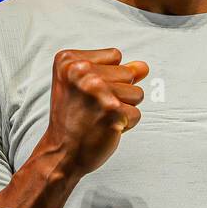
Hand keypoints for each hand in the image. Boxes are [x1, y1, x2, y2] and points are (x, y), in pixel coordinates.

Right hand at [40, 48, 148, 177]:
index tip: (89, 92)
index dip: (109, 76)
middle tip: (94, 107)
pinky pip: (136, 113)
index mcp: (69, 60)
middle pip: (129, 73)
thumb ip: (115, 71)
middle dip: (119, 92)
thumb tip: (143, 67)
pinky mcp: (112, 110)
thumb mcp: (85, 86)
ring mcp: (97, 91)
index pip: (115, 56)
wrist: (62, 151)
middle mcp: (81, 72)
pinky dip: (126, 124)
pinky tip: (106, 127)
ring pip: (137, 93)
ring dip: (124, 108)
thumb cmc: (74, 118)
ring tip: (101, 116)